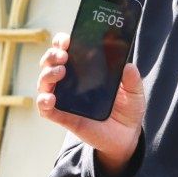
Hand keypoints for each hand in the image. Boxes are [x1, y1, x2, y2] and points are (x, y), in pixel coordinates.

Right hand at [34, 32, 145, 173]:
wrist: (126, 136)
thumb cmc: (127, 110)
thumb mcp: (134, 93)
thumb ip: (132, 79)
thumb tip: (128, 66)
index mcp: (85, 70)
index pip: (66, 50)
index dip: (62, 42)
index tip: (67, 40)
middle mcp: (71, 82)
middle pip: (50, 63)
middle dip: (52, 55)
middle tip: (63, 55)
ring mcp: (65, 99)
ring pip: (44, 82)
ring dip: (48, 74)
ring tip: (61, 72)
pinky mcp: (63, 117)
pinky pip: (45, 109)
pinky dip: (43, 102)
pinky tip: (50, 98)